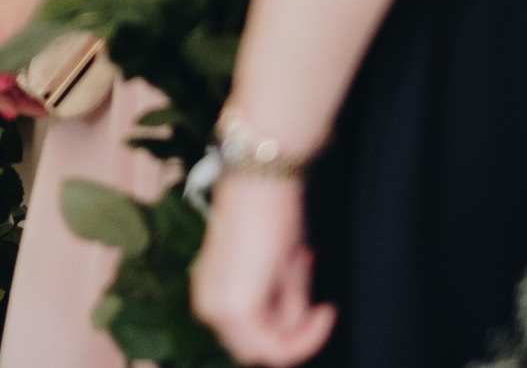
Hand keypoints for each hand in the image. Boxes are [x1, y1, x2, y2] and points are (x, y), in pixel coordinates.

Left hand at [191, 175, 332, 365]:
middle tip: (312, 287)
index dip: (292, 329)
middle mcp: (207, 305)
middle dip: (296, 326)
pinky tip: (319, 305)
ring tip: (302, 265)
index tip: (318, 305)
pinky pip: (276, 347)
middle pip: (260, 348)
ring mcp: (218, 310)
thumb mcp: (277, 268)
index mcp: (211, 292)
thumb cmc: (270, 210)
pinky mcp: (236, 308)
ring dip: (299, 319)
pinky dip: (304, 334)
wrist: (262, 177)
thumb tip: (295, 325)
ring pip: (269, 349)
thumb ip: (277, 304)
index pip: (253, 339)